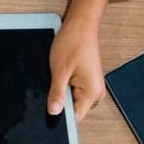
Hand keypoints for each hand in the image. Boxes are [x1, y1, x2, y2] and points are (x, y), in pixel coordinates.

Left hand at [48, 0, 109, 119]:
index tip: (47, 116)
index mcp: (92, 93)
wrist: (81, 25)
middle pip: (73, 111)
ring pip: (72, 101)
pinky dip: (64, 88)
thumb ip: (56, 94)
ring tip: (58, 79)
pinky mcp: (87, 82)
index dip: (60, 118)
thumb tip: (53, 112)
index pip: (75, 118)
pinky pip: (74, 92)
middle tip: (51, 90)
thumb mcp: (59, 71)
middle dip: (59, 104)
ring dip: (62, 95)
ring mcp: (92, 87)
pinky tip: (61, 77)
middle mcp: (96, 92)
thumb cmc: (73, 42)